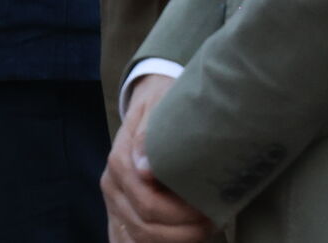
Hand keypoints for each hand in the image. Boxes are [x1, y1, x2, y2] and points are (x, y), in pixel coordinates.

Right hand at [104, 74, 209, 242]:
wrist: (149, 100)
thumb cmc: (161, 103)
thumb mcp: (159, 106)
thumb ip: (150, 133)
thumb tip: (145, 167)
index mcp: (120, 162)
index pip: (148, 203)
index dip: (181, 214)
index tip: (211, 211)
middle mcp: (113, 186)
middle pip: (145, 226)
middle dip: (183, 232)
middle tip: (214, 223)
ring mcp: (114, 202)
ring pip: (139, 238)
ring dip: (173, 240)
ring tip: (203, 230)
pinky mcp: (119, 211)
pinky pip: (125, 239)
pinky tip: (175, 242)